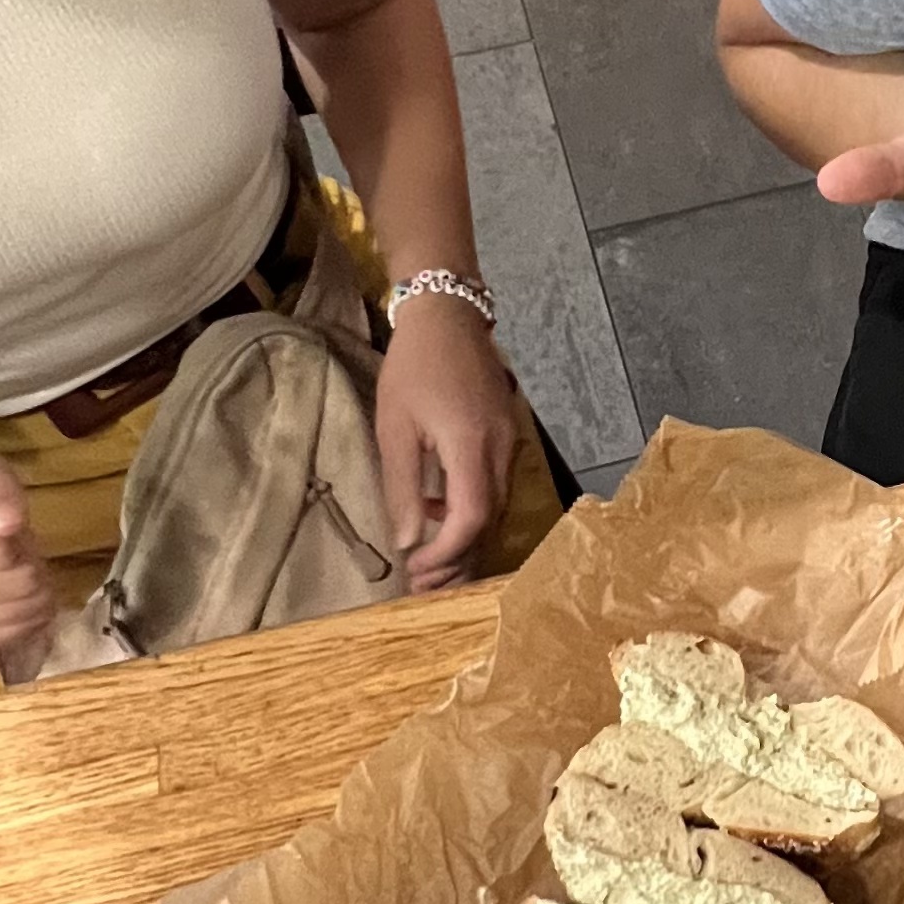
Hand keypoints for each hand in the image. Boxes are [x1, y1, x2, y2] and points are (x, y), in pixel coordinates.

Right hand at [0, 450, 55, 659]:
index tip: (4, 524)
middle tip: (13, 547)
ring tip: (8, 567)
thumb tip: (9, 523)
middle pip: (13, 583)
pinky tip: (8, 595)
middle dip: (29, 560)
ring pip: (17, 613)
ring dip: (31, 588)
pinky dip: (23, 616)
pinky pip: (9, 638)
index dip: (17, 535)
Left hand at [375, 291, 518, 591]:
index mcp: (470, 446)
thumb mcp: (395, 427)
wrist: (449, 316)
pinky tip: (442, 516)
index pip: (471, 519)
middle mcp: (499, 450)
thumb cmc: (413, 368)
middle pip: (489, 523)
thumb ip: (403, 487)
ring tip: (432, 565)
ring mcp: (508, 444)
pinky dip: (472, 514)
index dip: (446, 553)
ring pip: (496, 509)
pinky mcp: (506, 437)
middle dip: (458, 560)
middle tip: (425, 587)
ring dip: (466, 542)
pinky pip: (496, 489)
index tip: (416, 570)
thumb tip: (408, 541)